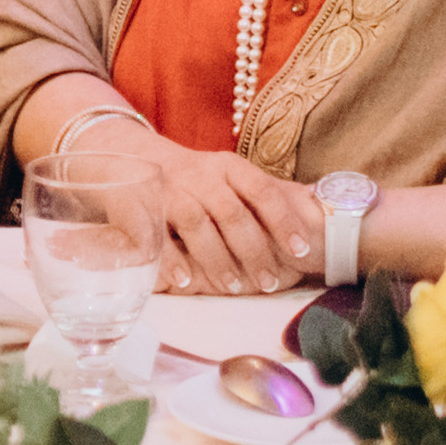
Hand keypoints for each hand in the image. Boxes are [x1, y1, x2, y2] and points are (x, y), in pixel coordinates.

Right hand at [104, 146, 322, 296]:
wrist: (129, 156)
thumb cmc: (192, 179)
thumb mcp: (226, 177)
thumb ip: (262, 195)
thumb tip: (316, 214)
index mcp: (227, 167)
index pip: (262, 189)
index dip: (284, 220)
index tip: (303, 250)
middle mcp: (199, 174)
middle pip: (231, 211)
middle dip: (253, 250)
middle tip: (270, 282)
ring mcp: (167, 188)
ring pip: (196, 221)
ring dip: (216, 258)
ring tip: (233, 287)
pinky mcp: (138, 204)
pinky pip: (155, 234)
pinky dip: (171, 260)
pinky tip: (185, 282)